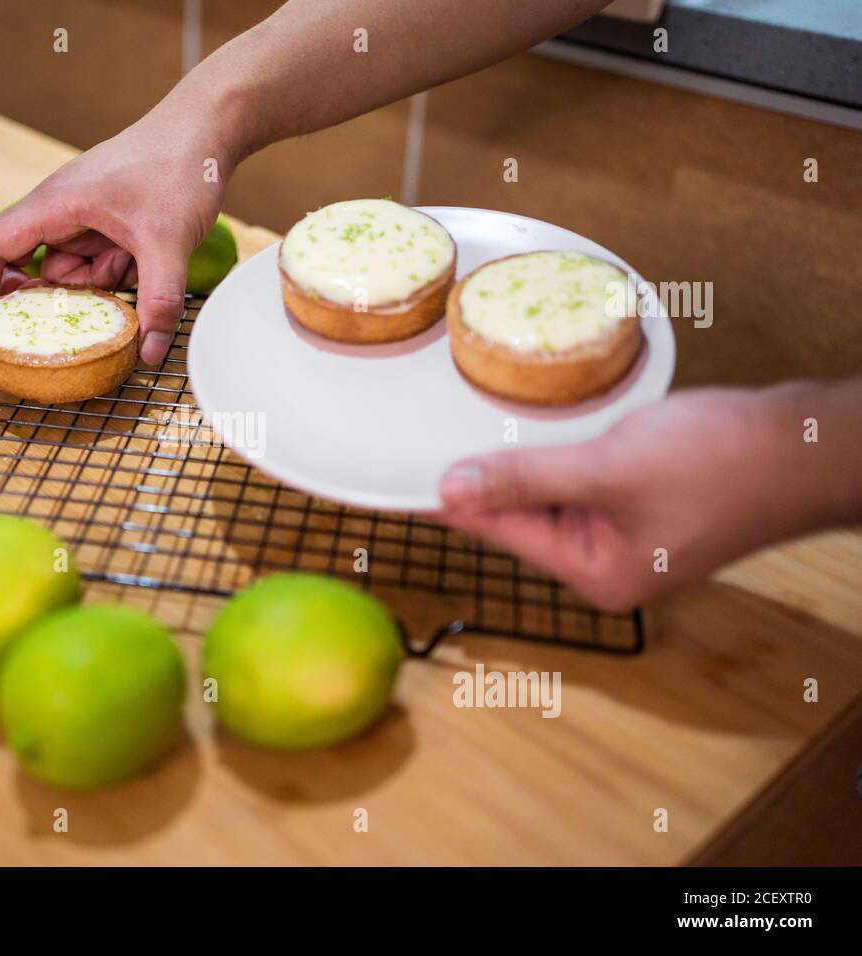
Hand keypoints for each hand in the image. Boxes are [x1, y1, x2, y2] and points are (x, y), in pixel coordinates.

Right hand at [0, 112, 228, 363]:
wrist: (207, 128)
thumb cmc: (177, 168)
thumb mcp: (168, 243)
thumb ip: (159, 303)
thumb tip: (150, 354)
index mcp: (54, 205)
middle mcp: (61, 209)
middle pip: (37, 267)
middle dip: (61, 296)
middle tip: (86, 317)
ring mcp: (84, 214)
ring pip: (73, 268)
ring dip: (99, 283)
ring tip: (135, 268)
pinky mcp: (107, 219)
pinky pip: (98, 258)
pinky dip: (117, 269)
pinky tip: (145, 260)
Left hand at [435, 385, 839, 610]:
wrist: (811, 444)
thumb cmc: (726, 461)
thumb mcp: (611, 469)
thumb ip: (527, 479)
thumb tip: (453, 487)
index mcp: (594, 572)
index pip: (498, 530)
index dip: (446, 498)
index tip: (394, 481)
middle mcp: (603, 563)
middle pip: (518, 517)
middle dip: (480, 477)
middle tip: (422, 438)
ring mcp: (624, 535)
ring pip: (546, 496)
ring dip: (516, 463)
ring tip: (462, 428)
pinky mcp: (640, 503)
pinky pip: (577, 482)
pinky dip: (553, 456)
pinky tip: (528, 429)